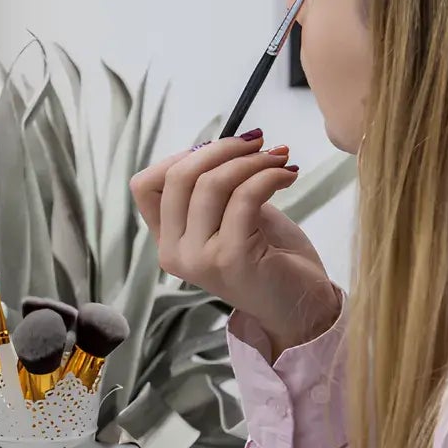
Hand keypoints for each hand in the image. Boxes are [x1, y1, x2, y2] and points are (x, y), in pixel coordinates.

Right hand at [130, 132, 339, 356]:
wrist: (301, 304)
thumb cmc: (269, 256)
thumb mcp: (232, 214)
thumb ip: (214, 187)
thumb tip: (218, 144)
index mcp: (168, 241)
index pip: (145, 185)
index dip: (181, 156)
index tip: (222, 151)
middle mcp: (175, 252)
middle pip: (179, 177)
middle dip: (221, 149)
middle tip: (257, 143)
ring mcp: (200, 258)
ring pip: (212, 183)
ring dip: (252, 161)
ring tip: (278, 160)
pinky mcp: (231, 258)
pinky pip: (245, 196)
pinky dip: (268, 176)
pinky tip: (287, 176)